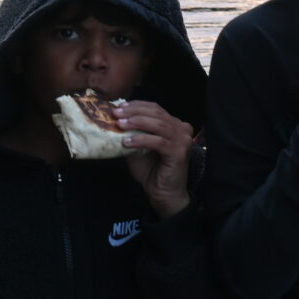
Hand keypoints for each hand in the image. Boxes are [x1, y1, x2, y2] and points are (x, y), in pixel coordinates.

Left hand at [118, 100, 194, 218]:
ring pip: (158, 125)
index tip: (118, 106)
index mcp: (174, 125)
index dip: (137, 105)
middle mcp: (182, 129)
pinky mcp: (179, 152)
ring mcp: (183, 140)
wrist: (163, 193)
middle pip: (157, 113)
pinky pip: (158, 142)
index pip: (155, 108)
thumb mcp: (138, 148)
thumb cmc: (151, 171)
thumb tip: (115, 120)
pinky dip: (142, 139)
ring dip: (137, 122)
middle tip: (116, 113)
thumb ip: (133, 133)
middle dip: (134, 112)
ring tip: (120, 124)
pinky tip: (127, 141)